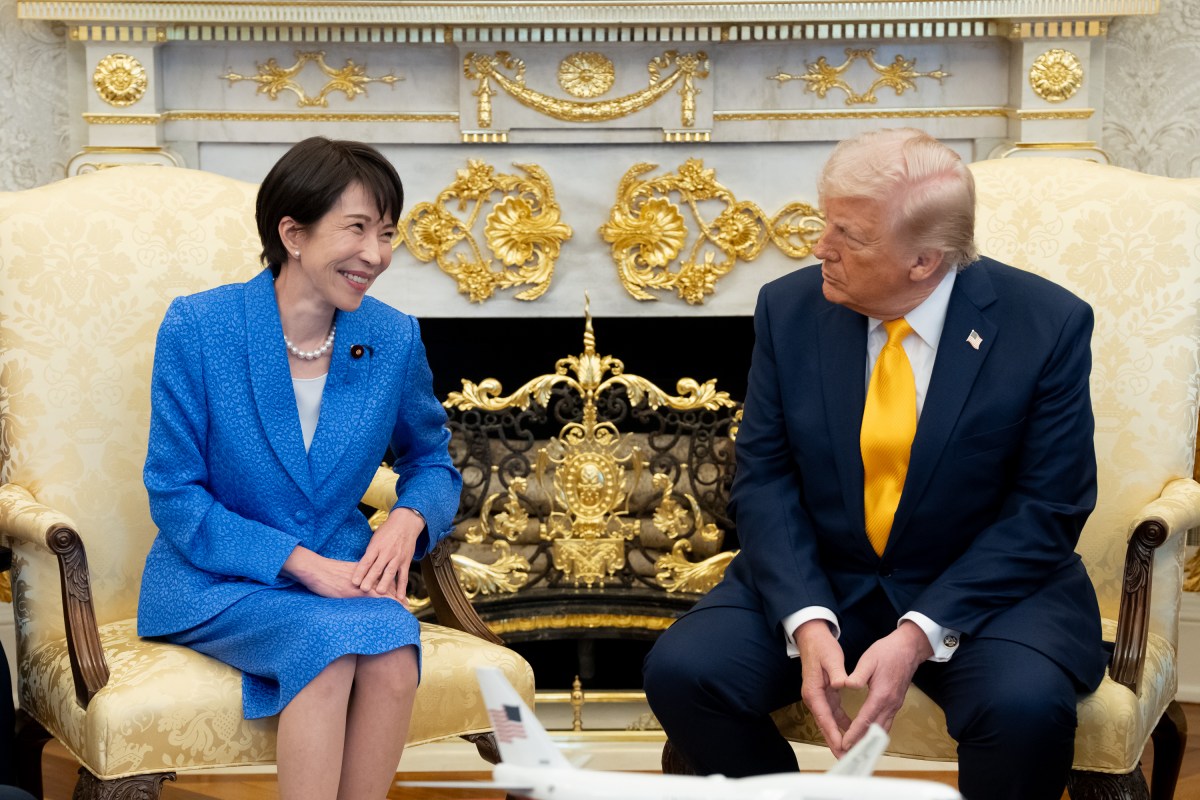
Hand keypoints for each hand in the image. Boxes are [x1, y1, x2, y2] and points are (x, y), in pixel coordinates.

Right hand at [281, 546, 398, 600]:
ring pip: (384, 591)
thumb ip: (352, 577)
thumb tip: (355, 584)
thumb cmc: (325, 572)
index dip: (392, 587)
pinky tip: (393, 609)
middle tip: (407, 604)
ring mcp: (362, 583)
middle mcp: (366, 576)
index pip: (382, 578)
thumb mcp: (342, 572)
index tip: (400, 595)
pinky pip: (375, 597)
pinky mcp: (356, 591)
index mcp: (364, 571)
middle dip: (397, 595)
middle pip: (387, 585)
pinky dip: (386, 602)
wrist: (315, 569)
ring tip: (405, 609)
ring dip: (396, 601)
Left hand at [352, 507, 424, 604]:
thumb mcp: (375, 539)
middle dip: (370, 579)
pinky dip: (402, 587)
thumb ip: (369, 553)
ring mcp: (397, 557)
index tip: (354, 582)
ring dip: (385, 583)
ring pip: (390, 572)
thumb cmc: (387, 531)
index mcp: (376, 546)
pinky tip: (399, 597)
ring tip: (380, 593)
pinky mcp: (406, 562)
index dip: (360, 571)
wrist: (406, 523)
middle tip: (364, 589)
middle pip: (377, 567)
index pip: (366, 561)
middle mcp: (386, 552)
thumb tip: (360, 569)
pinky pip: (404, 576)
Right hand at [796, 619, 852, 756]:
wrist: (812, 637)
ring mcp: (817, 696)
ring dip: (837, 736)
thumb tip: (841, 684)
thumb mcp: (831, 657)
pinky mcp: (823, 693)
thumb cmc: (821, 647)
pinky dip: (840, 723)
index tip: (843, 747)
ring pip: (828, 722)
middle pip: (824, 725)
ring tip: (849, 751)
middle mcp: (813, 697)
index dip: (834, 734)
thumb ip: (837, 673)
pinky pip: (832, 713)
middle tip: (846, 759)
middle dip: (834, 742)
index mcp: (813, 691)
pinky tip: (850, 730)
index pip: (825, 718)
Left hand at [840, 621, 931, 750]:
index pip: (866, 720)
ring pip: (882, 729)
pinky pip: (886, 723)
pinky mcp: (895, 703)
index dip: (854, 733)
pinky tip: (867, 735)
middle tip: (847, 753)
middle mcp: (890, 704)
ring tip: (855, 749)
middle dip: (861, 743)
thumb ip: (858, 675)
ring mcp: (895, 705)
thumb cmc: (888, 652)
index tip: (844, 744)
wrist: (909, 649)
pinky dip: (875, 732)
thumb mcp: (869, 659)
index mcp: (882, 695)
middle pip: (874, 730)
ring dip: (869, 740)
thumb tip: (846, 686)